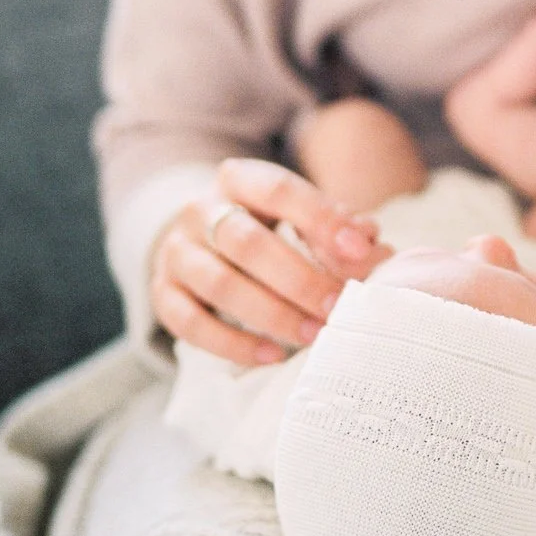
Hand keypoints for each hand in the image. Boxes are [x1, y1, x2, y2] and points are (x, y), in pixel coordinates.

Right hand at [151, 158, 391, 366]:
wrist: (203, 239)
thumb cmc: (269, 227)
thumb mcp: (301, 214)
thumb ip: (338, 227)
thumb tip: (373, 248)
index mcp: (239, 179)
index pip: (278, 189)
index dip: (321, 218)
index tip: (361, 249)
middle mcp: (200, 211)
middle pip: (245, 242)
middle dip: (298, 278)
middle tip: (339, 306)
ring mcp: (176, 252)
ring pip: (219, 284)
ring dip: (272, 314)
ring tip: (314, 334)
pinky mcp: (162, 293)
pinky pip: (190, 323)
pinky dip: (233, 344)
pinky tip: (272, 355)